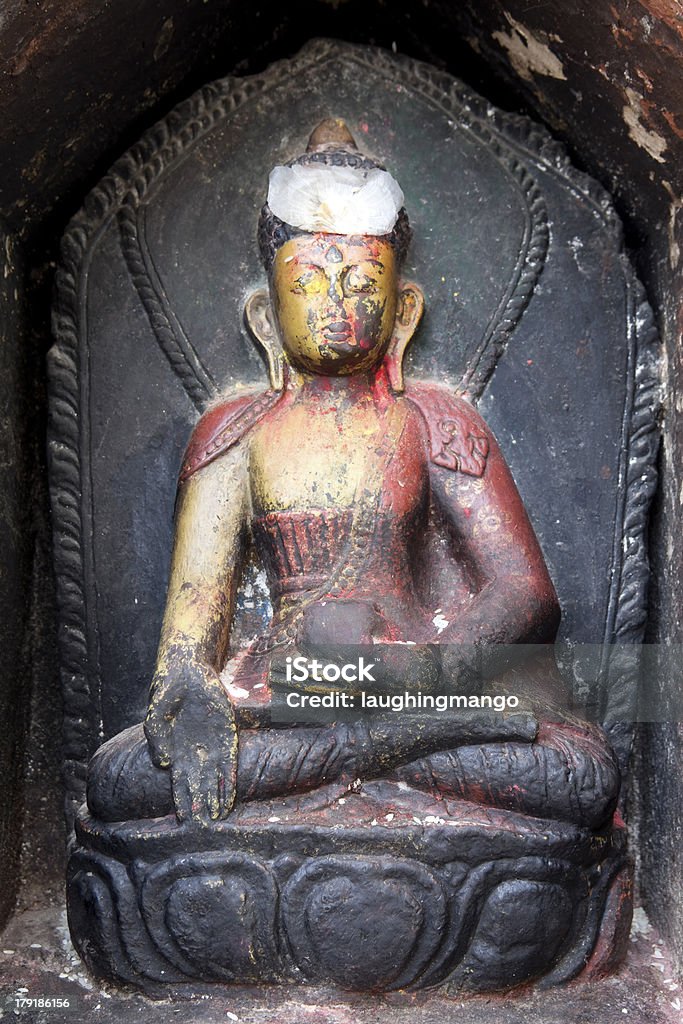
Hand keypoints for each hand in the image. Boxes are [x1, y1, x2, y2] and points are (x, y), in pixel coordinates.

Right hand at [144, 655, 236, 823]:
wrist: (188, 672)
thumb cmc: (167, 693)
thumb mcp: (155, 713)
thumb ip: (156, 736)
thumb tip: (164, 763)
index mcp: (175, 752)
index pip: (179, 784)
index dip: (182, 802)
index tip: (184, 821)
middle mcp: (194, 754)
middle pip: (198, 787)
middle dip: (201, 807)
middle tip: (204, 828)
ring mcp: (211, 746)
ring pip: (215, 779)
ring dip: (217, 799)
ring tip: (218, 819)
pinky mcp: (226, 735)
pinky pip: (229, 761)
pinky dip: (230, 780)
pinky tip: (231, 796)